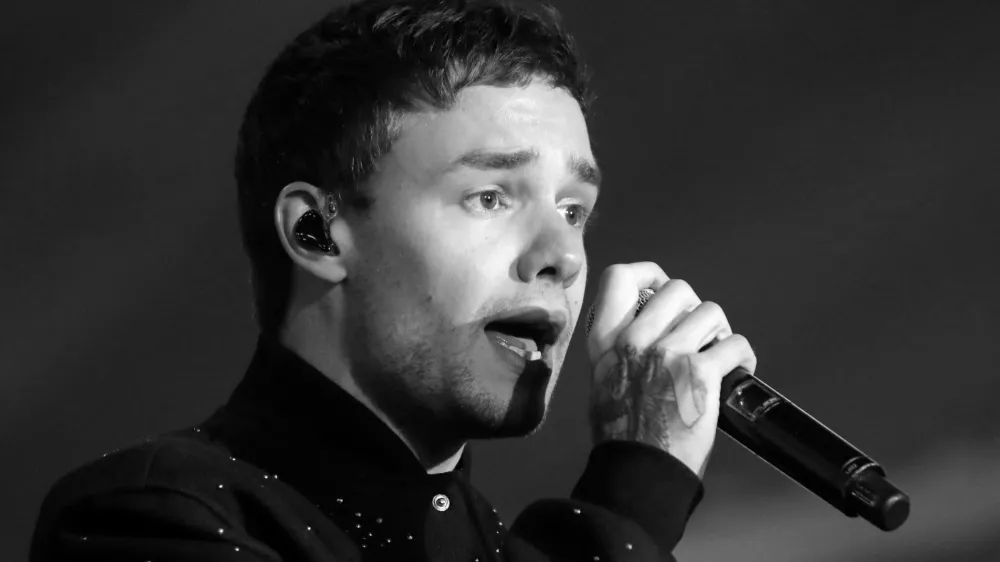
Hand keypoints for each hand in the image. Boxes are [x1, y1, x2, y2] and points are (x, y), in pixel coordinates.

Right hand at [586, 262, 756, 478]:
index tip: (661, 287)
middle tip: (699, 333)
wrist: (639, 469)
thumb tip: (650, 329)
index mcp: (607, 340)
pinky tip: (737, 370)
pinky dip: (743, 356)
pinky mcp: (699, 373)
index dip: (648, 273)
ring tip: (717, 353)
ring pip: (711, 311)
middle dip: (694, 307)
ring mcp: (668, 353)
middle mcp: (635, 339)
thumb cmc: (622, 432)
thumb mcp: (604, 379)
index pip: (619, 277)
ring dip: (720, 331)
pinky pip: (734, 344)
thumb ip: (621, 348)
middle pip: (677, 288)